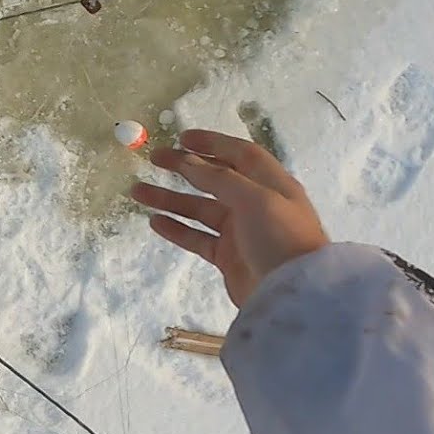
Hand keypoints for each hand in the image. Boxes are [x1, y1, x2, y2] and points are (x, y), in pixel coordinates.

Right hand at [130, 130, 328, 306]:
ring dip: (170, 199)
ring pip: (199, 209)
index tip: (182, 138)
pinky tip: (155, 221)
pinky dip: (177, 229)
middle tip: (154, 158)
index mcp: (271, 184)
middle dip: (184, 167)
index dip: (213, 143)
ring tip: (138, 192)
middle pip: (215, 179)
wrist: (295, 295)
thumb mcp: (256, 200)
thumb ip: (220, 179)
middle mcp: (256, 204)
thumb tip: (188, 161)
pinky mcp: (228, 257)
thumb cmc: (282, 238)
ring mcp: (240, 232)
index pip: (240, 154)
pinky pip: (197, 237)